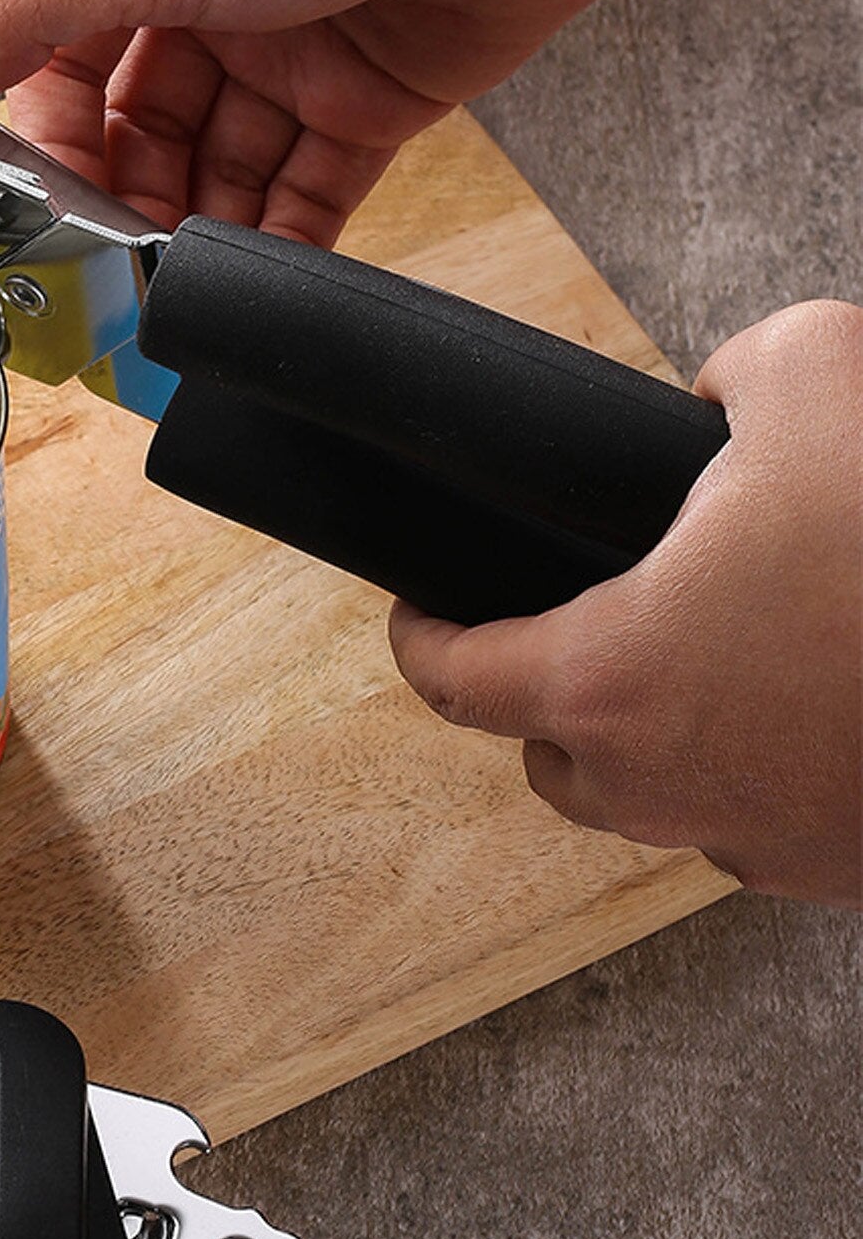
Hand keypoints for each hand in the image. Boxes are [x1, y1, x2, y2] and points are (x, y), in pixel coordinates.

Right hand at [0, 0, 728, 244]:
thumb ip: (29, 12)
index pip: (61, 67)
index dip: (42, 143)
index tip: (25, 210)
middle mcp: (214, 6)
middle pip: (138, 136)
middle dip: (124, 201)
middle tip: (111, 255)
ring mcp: (291, 61)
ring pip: (217, 176)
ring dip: (196, 231)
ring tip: (180, 274)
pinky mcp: (367, 107)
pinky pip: (305, 197)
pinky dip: (279, 243)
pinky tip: (252, 277)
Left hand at [389, 302, 862, 907]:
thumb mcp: (822, 378)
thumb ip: (741, 370)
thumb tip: (719, 398)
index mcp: (607, 679)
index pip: (453, 678)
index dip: (419, 638)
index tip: (416, 614)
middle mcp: (654, 784)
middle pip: (545, 751)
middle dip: (542, 693)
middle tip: (578, 626)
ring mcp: (743, 840)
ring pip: (644, 797)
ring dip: (644, 739)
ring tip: (697, 663)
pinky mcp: (828, 869)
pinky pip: (746, 821)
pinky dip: (745, 769)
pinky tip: (796, 706)